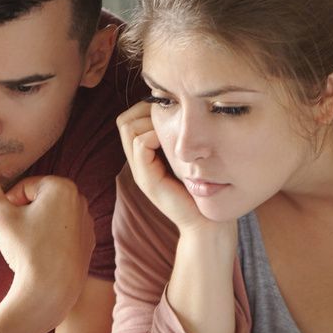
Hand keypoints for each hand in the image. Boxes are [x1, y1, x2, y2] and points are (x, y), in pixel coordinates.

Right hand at [0, 151, 93, 325]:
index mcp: (62, 187)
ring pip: (49, 217)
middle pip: (38, 201)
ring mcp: (88, 222)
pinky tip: (42, 258)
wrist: (49, 293)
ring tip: (27, 249)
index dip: (9, 206)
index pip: (24, 188)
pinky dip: (50, 241)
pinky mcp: (89, 242)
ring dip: (34, 228)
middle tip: (13, 238)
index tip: (6, 225)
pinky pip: (62, 234)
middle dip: (21, 216)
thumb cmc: (25, 251)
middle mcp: (80, 200)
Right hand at [117, 101, 217, 233]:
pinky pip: (140, 145)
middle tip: (170, 117)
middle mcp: (139, 163)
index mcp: (147, 157)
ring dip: (150, 121)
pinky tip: (174, 144)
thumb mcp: (192, 158)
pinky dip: (154, 135)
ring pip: (128, 128)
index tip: (171, 112)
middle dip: (145, 110)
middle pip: (124, 121)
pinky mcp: (147, 180)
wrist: (207, 225)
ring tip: (172, 131)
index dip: (145, 108)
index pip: (129, 119)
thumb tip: (186, 113)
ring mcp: (141, 172)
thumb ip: (183, 140)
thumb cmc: (206, 190)